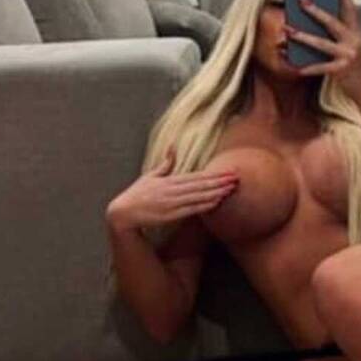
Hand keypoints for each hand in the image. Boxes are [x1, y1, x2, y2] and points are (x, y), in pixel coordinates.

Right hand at [106, 148, 238, 233]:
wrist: (122, 213)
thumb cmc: (137, 194)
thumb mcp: (150, 176)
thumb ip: (165, 163)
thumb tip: (173, 146)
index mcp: (170, 180)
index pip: (198, 176)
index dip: (215, 174)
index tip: (229, 171)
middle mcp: (173, 189)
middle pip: (201, 184)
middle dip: (220, 181)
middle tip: (237, 177)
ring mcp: (172, 202)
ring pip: (199, 196)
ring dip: (216, 192)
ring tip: (232, 188)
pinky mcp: (169, 215)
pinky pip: (191, 209)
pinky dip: (204, 205)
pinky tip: (217, 202)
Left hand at [286, 0, 360, 102]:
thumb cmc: (358, 66)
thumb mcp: (354, 44)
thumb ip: (342, 31)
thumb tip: (322, 19)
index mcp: (356, 32)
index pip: (350, 8)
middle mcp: (353, 41)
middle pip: (332, 21)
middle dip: (315, 9)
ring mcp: (347, 55)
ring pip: (322, 43)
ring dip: (303, 36)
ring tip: (289, 30)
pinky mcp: (341, 70)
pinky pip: (320, 67)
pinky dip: (308, 67)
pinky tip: (296, 66)